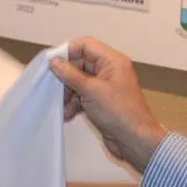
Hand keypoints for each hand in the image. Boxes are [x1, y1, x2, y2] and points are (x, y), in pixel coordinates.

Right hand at [50, 37, 167, 172]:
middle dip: (66, 77)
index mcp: (112, 61)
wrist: (135, 141)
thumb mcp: (91, 90)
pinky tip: (68, 114)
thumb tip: (54, 61)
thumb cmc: (117, 111)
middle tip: (53, 88)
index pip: (86, 45)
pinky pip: (83, 95)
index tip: (52, 62)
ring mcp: (105, 86)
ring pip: (79, 81)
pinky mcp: (101, 101)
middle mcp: (109, 70)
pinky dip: (74, 103)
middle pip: (80, 63)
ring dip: (68, 93)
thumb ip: (70, 74)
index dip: (68, 51)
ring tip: (62, 107)